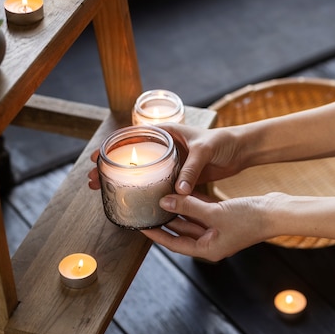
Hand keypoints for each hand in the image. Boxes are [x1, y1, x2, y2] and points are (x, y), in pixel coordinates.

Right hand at [88, 123, 243, 192]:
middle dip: (110, 167)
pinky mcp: (180, 177)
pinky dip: (146, 192)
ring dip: (125, 182)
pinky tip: (132, 199)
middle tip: (93, 179)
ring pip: (143, 173)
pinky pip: (160, 185)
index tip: (96, 156)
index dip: (112, 146)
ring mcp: (171, 164)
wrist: (241, 150)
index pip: (132, 136)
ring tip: (103, 189)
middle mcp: (165, 148)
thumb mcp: (204, 151)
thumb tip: (178, 192)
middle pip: (132, 158)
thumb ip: (190, 170)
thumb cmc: (223, 141)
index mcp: (167, 133)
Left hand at [142, 191, 280, 261]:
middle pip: (181, 232)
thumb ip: (189, 206)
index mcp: (208, 249)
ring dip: (178, 209)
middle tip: (147, 209)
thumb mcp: (215, 213)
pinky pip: (203, 212)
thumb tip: (165, 201)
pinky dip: (193, 203)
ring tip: (160, 198)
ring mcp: (219, 231)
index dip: (157, 236)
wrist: (276, 212)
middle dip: (165, 220)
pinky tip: (181, 192)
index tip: (141, 228)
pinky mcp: (225, 218)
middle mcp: (211, 242)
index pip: (174, 244)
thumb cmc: (249, 218)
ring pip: (192, 220)